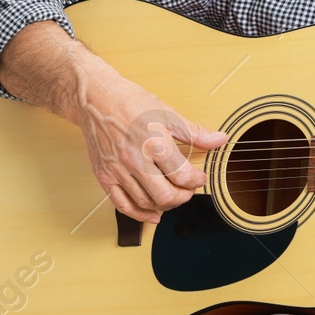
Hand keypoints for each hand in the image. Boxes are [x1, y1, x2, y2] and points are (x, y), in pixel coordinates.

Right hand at [76, 73, 227, 224]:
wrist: (95, 99)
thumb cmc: (129, 102)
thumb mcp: (167, 113)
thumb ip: (194, 132)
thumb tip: (219, 139)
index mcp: (154, 142)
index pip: (181, 175)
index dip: (196, 181)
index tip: (199, 178)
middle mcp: (135, 158)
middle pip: (165, 195)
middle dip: (183, 197)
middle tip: (188, 190)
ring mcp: (118, 169)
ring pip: (146, 202)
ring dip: (164, 205)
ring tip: (172, 196)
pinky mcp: (104, 176)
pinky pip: (122, 205)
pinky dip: (139, 214)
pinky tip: (152, 214)